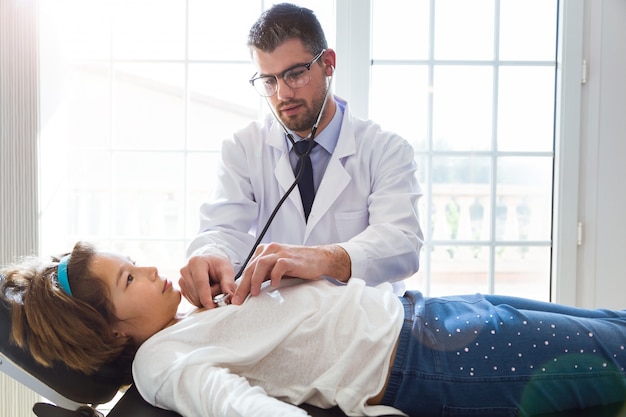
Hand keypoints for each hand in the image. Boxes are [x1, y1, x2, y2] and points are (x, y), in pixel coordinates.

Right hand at [179, 253, 235, 308]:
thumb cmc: (218, 265)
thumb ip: (228, 283)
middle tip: (219, 287)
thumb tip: (229, 296)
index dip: (205, 296)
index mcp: (196, 262)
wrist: (212, 263)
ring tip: (213, 287)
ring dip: (207, 298)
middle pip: (197, 293)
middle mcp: (185, 270)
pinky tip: (206, 291)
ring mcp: (182, 280)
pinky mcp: (182, 289)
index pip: (200, 282)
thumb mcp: (227, 270)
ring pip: (194, 299)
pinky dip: (201, 300)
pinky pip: (192, 301)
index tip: (211, 306)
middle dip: (211, 295)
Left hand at [231, 243, 349, 304]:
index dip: (240, 284)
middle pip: (251, 267)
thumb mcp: (276, 268)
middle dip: (243, 285)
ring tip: (254, 294)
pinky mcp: (290, 258)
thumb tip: (247, 291)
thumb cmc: (296, 265)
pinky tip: (273, 285)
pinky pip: (279, 265)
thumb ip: (263, 275)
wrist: (318, 258)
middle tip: (238, 300)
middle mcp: (270, 249)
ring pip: (261, 264)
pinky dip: (274, 276)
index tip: (235, 299)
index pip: (248, 268)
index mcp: (263, 251)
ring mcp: (280, 252)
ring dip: (255, 280)